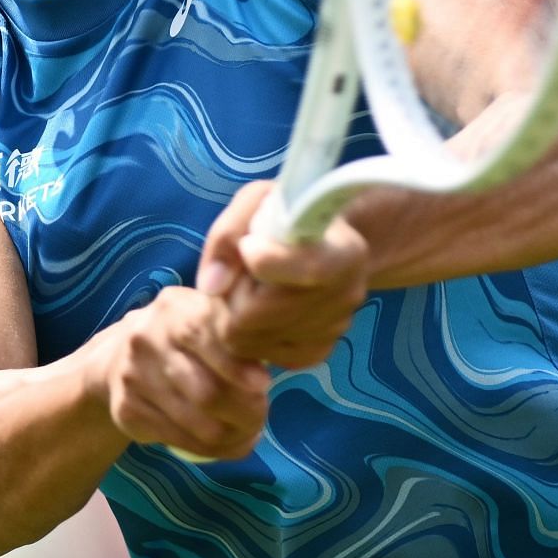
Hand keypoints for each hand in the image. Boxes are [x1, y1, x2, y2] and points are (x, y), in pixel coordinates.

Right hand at [101, 285, 270, 460]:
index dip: (237, 366)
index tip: (264, 384)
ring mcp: (133, 377)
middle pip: (205, 391)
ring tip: (250, 433)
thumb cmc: (181, 337)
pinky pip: (178, 439)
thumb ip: (232, 338)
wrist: (118, 358)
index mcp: (173, 308)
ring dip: (231, 436)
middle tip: (261, 416)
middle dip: (244, 412)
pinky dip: (211, 450)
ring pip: (195, 422)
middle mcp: (147, 339)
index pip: (206, 337)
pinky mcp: (127, 410)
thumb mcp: (203, 318)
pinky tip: (227, 444)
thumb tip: (262, 379)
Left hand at [196, 180, 371, 370]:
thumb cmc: (289, 213)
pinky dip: (252, 336)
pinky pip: (262, 356)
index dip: (261, 261)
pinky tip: (261, 309)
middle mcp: (345, 295)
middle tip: (238, 273)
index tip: (250, 244)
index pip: (302, 271)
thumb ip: (228, 235)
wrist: (326, 240)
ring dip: (236, 318)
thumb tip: (212, 287)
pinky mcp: (319, 351)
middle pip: (253, 318)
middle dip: (231, 296)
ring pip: (251, 343)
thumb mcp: (257, 201)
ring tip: (250, 289)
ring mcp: (334, 328)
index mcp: (342, 251)